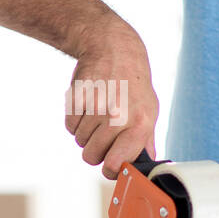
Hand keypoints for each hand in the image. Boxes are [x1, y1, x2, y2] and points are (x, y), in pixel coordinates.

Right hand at [65, 23, 158, 178]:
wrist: (114, 48)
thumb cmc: (134, 84)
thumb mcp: (149, 109)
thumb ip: (145, 140)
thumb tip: (145, 167)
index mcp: (139, 123)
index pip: (116, 163)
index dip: (111, 169)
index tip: (110, 166)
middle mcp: (118, 116)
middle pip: (92, 156)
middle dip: (95, 150)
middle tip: (103, 135)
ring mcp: (96, 107)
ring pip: (80, 141)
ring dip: (86, 133)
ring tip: (98, 115)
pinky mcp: (78, 98)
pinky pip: (70, 126)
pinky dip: (76, 121)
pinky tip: (87, 107)